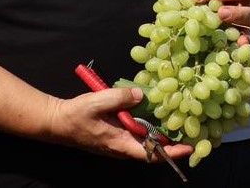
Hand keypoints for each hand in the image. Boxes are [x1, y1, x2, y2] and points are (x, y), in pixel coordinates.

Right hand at [44, 88, 191, 161]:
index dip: (170, 152)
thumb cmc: (74, 115)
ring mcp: (118, 142)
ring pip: (145, 143)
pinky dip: (150, 130)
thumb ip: (119, 98)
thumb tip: (140, 95)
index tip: (189, 148)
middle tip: (194, 133)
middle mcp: (120, 146)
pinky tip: (160, 117)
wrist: (55, 121)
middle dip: (172, 144)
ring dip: (162, 137)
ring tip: (183, 124)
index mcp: (118, 143)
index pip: (149, 153)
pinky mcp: (115, 136)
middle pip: (151, 150)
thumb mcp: (97, 101)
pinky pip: (137, 136)